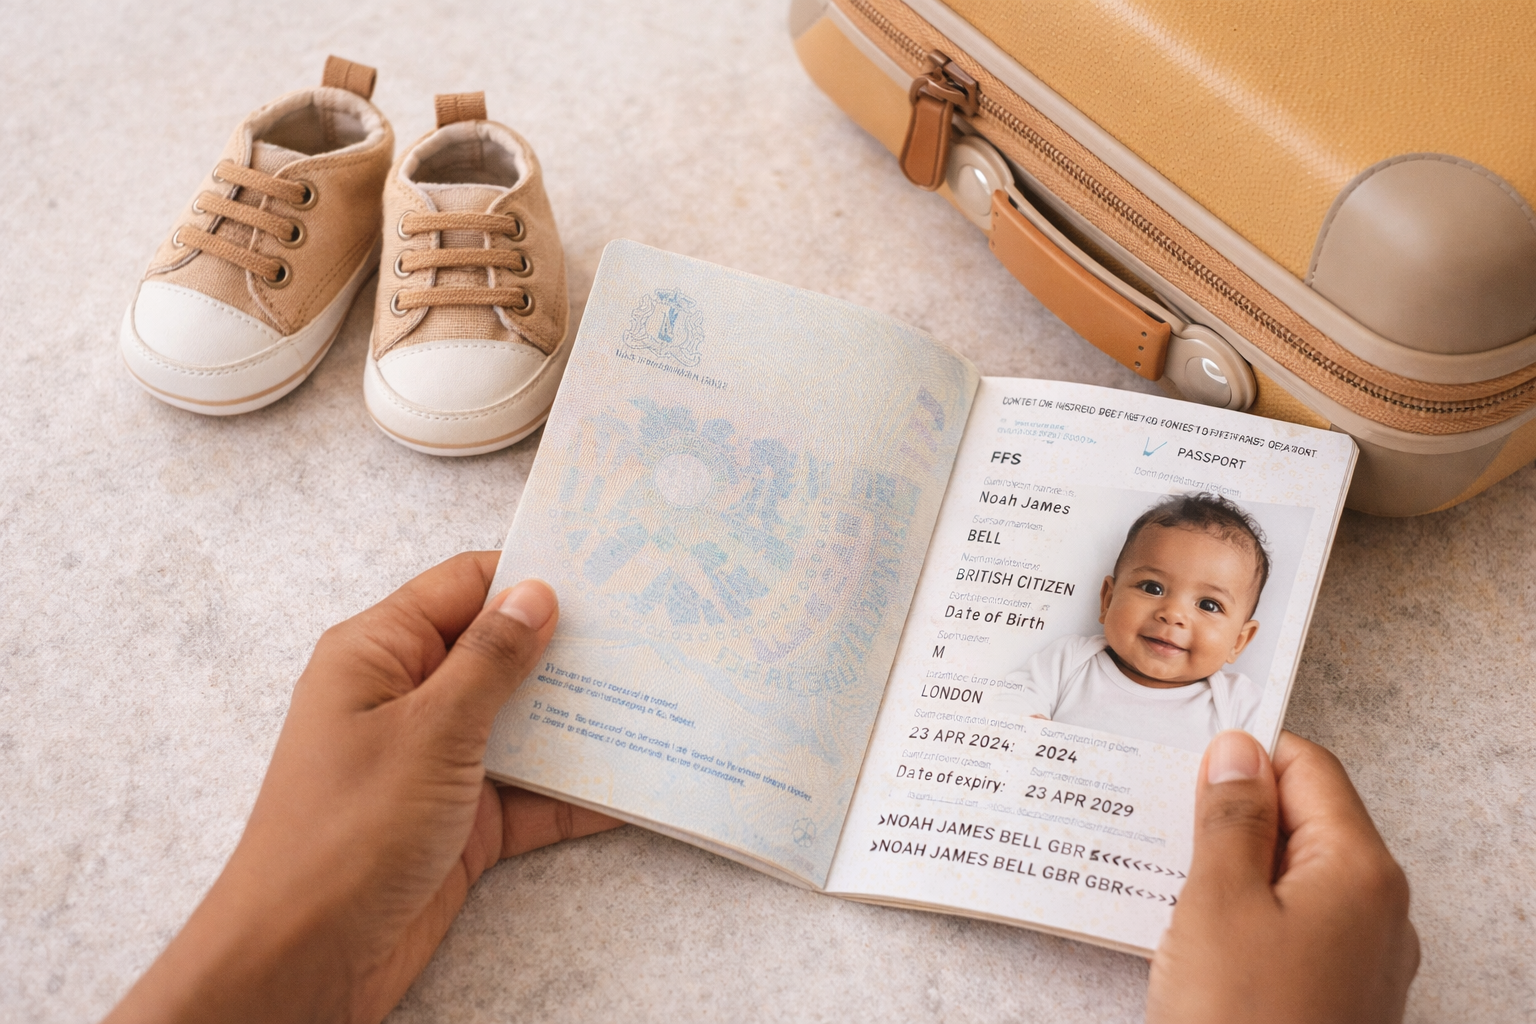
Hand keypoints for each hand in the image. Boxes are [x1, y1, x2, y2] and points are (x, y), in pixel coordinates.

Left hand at [105, 552, 621, 1023]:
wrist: (306, 959)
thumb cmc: (347, 832)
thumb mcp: (429, 730)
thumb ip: (490, 659)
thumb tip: (535, 594)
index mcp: (379, 654)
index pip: (463, 587)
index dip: (528, 575)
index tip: (604, 571)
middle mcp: (408, 699)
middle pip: (500, 653)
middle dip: (569, 648)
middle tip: (649, 632)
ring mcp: (438, 761)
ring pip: (523, 723)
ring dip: (582, 719)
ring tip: (659, 696)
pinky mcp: (464, 821)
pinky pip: (532, 792)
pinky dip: (577, 789)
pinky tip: (636, 781)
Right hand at [1147, 730, 1418, 1023]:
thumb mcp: (1219, 903)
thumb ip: (1231, 818)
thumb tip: (1238, 753)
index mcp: (1361, 871)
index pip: (1309, 769)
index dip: (1246, 756)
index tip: (1186, 759)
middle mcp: (1377, 911)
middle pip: (1305, 822)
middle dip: (1233, 814)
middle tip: (1163, 818)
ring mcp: (1360, 960)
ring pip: (1292, 877)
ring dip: (1231, 868)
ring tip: (1167, 877)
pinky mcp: (1333, 998)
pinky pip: (1290, 928)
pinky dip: (1242, 916)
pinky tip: (1193, 932)